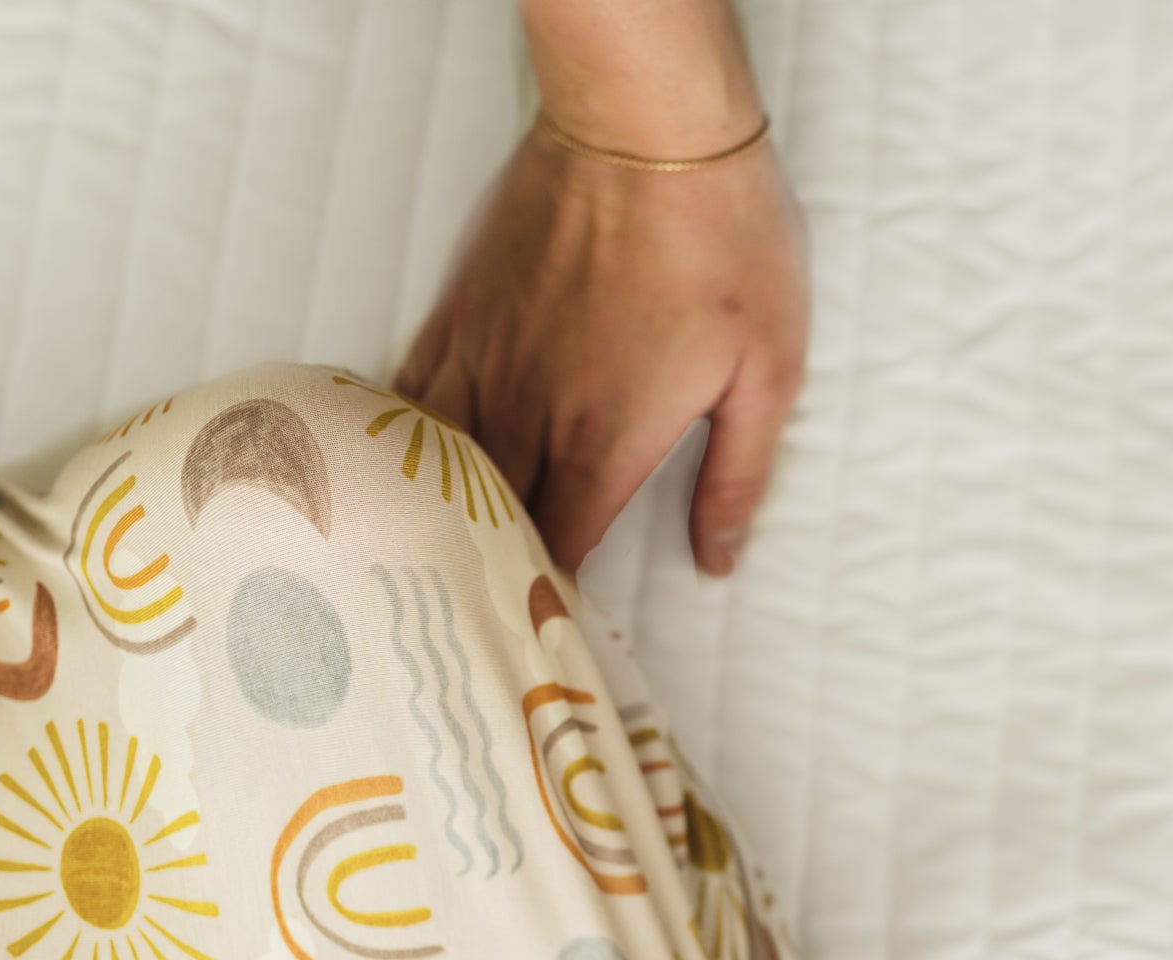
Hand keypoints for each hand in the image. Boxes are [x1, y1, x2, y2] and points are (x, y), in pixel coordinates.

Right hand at [394, 115, 809, 576]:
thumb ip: (736, 479)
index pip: (560, 549)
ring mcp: (485, 363)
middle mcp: (531, 415)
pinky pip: (412, 395)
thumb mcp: (769, 372)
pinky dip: (407, 441)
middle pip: (488, 522)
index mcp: (604, 442)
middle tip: (488, 600)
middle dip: (490, 568)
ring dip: (439, 514)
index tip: (551, 621)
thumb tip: (716, 560)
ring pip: (437, 468)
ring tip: (435, 552)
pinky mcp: (461, 314)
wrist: (649, 126)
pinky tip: (403, 465)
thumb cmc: (722, 241)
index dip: (552, 596)